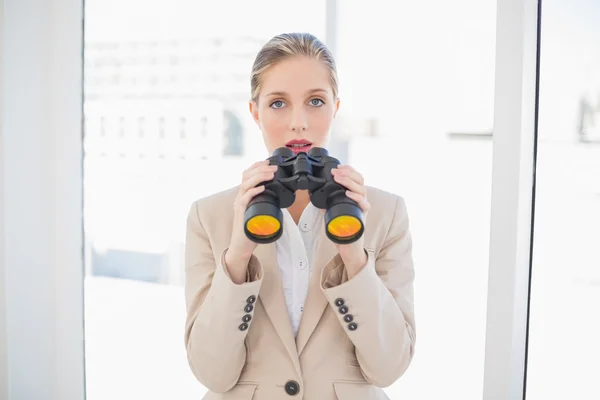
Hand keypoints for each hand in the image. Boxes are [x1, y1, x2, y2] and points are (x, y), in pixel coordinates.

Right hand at [225, 160, 277, 282]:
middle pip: (246, 176)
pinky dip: (253, 191)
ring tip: (270, 174)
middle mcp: (240, 197)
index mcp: (244, 195)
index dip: (257, 166)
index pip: (247, 175)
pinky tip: (262, 188)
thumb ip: (266, 203)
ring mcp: (239, 205)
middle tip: (273, 167)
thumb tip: (280, 197)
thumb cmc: (251, 230)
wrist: (242, 246)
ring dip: (259, 177)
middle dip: (260, 168)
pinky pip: (244, 199)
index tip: (268, 162)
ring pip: (245, 184)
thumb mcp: (260, 212)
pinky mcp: (240, 213)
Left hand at [330, 165, 370, 277]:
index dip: (349, 170)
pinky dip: (356, 198)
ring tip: (339, 178)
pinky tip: (348, 193)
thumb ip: (328, 203)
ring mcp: (363, 209)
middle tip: (335, 171)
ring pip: (362, 190)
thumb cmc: (342, 230)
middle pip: (361, 181)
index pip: (356, 179)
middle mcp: (362, 201)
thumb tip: (316, 195)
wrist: (348, 248)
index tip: (338, 166)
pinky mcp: (362, 218)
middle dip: (348, 173)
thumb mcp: (332, 212)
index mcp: (355, 197)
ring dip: (349, 182)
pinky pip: (363, 205)